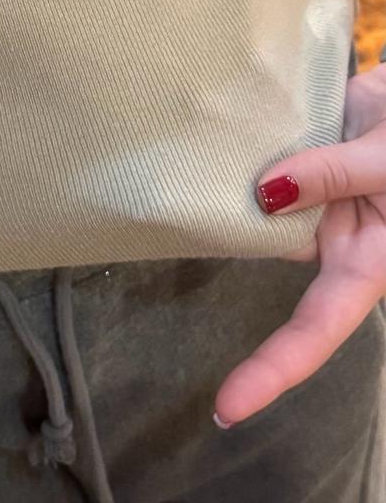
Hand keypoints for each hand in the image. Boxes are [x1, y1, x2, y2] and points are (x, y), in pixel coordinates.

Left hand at [214, 56, 385, 427]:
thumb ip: (336, 175)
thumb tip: (266, 194)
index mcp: (368, 259)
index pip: (316, 329)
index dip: (273, 370)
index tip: (226, 407)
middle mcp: (336, 234)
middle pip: (271, 256)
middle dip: (224, 238)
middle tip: (169, 212)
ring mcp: (319, 193)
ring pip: (260, 201)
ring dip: (228, 182)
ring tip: (179, 163)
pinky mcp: (308, 154)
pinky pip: (265, 156)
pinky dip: (240, 146)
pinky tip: (209, 129)